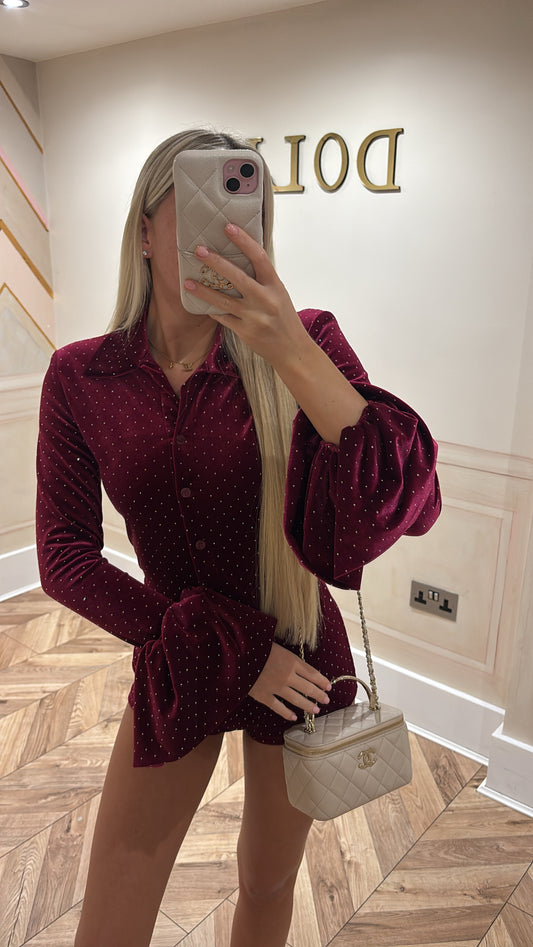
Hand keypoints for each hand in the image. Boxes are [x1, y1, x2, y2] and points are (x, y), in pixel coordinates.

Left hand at [183, 224, 309, 366]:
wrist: (292, 350)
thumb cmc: (284, 318)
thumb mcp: (279, 294)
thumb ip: (262, 280)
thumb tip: (240, 259)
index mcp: (275, 286)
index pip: (259, 257)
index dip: (243, 241)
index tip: (228, 227)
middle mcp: (265, 300)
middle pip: (237, 277)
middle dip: (216, 262)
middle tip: (199, 251)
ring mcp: (254, 317)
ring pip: (223, 300)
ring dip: (203, 291)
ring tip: (187, 282)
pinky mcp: (245, 332)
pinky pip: (223, 318)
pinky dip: (212, 310)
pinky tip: (200, 304)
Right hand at [249, 641, 331, 721]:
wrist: (238, 653)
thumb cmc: (257, 645)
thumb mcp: (277, 646)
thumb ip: (289, 657)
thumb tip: (300, 666)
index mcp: (292, 661)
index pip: (312, 673)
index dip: (322, 681)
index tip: (328, 687)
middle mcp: (287, 675)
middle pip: (308, 688)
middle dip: (319, 695)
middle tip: (326, 700)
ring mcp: (276, 687)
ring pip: (297, 699)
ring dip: (308, 705)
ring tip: (316, 710)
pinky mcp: (264, 695)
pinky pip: (278, 707)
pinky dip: (287, 713)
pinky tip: (293, 717)